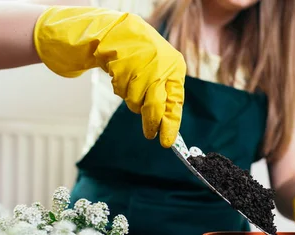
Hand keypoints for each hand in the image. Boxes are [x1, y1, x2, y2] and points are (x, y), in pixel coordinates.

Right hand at [34, 7, 185, 146]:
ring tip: (133, 86)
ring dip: (134, 101)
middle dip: (151, 122)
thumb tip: (164, 124)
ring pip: (136, 102)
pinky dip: (122, 90)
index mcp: (174, 69)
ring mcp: (140, 67)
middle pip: (154, 106)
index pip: (175, 102)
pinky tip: (123, 77)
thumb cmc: (145, 57)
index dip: (170, 124)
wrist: (119, 33)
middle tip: (150, 134)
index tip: (167, 141)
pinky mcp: (121, 67)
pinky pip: (122, 92)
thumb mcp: (163, 71)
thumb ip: (166, 94)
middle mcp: (160, 68)